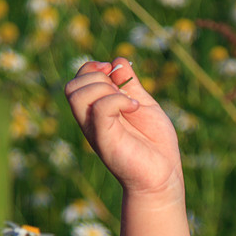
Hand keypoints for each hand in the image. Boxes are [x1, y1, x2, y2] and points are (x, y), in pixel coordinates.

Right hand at [65, 58, 183, 197]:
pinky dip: (118, 99)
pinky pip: (100, 109)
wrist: (163, 175)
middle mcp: (90, 120)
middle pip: (72, 86)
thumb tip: (117, 60)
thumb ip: (129, 84)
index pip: (78, 80)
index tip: (113, 71)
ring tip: (128, 101)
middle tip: (120, 89)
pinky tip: (135, 108)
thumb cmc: (154, 144)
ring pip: (77, 95)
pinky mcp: (105, 140)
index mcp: (96, 110)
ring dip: (104, 88)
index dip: (92, 68)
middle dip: (95, 76)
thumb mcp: (143, 104)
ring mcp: (95, 130)